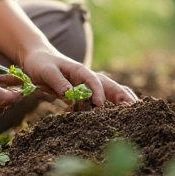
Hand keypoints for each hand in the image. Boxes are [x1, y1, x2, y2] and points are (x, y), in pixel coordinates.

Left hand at [18, 47, 137, 107]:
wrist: (37, 58)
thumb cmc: (41, 63)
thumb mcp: (46, 71)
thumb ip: (58, 81)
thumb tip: (69, 94)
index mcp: (80, 71)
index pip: (94, 81)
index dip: (98, 92)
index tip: (100, 105)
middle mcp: (89, 78)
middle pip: (111, 86)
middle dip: (124, 97)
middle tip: (136, 110)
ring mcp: (89, 86)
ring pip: (111, 93)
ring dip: (122, 102)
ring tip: (135, 115)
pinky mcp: (86, 94)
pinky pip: (102, 100)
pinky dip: (112, 107)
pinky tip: (119, 117)